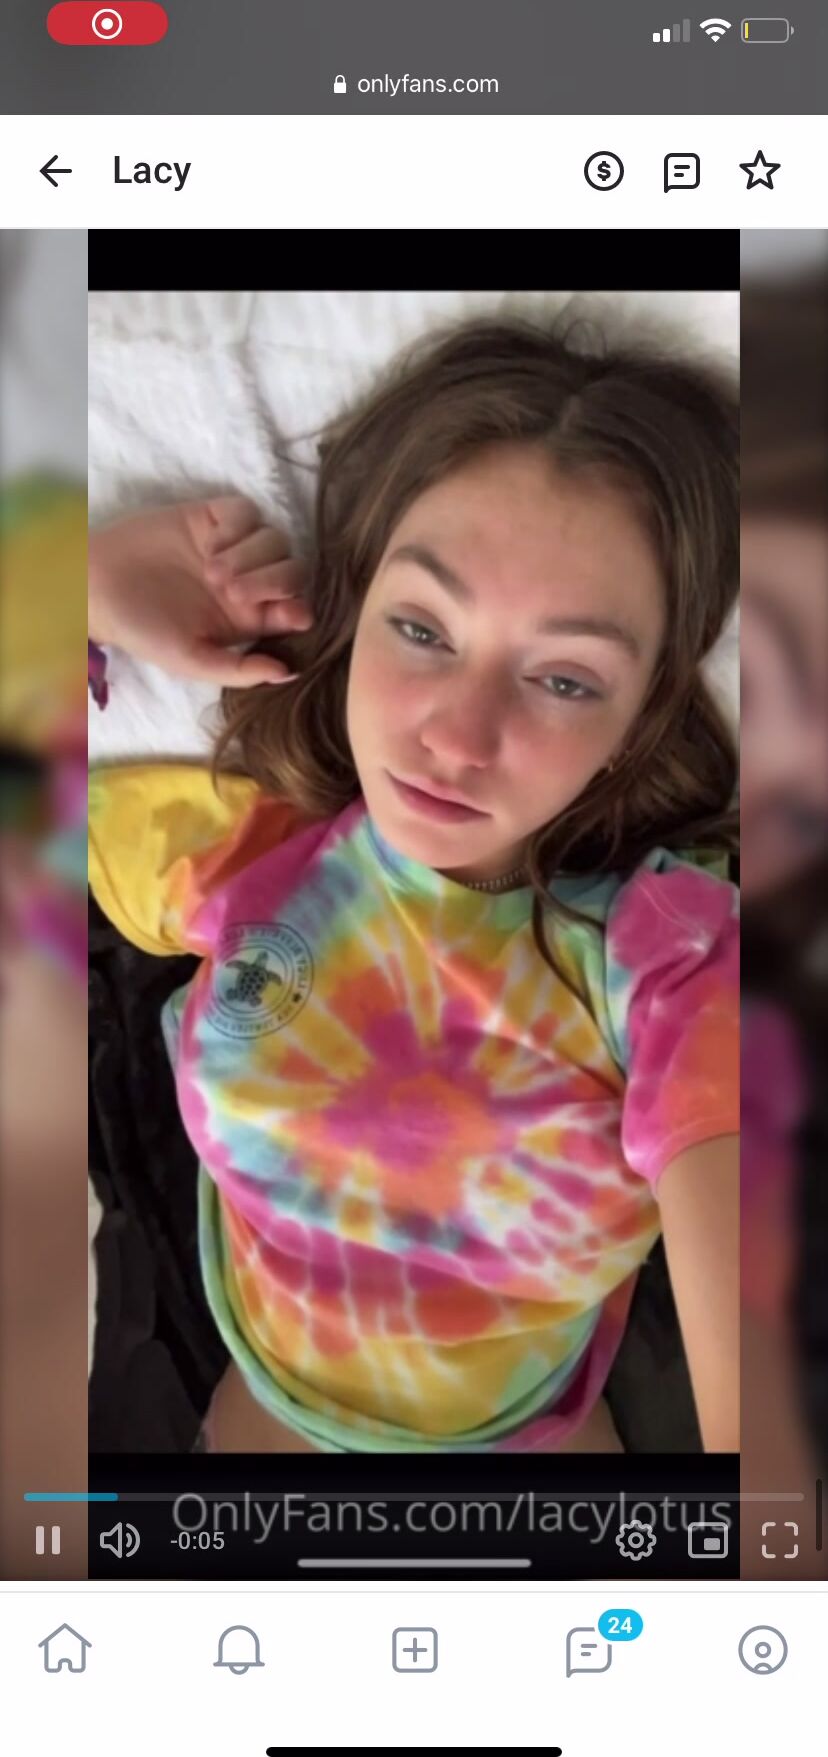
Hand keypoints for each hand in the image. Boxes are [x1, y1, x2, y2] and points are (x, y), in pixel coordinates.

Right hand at [89, 496, 312, 686]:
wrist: (98, 590)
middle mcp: (249, 581)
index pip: (297, 607)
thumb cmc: (145, 631)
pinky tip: (209, 545)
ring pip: (275, 540)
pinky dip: (237, 527)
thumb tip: (291, 674)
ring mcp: (234, 547)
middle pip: (293, 571)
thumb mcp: (192, 662)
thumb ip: (240, 670)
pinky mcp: (213, 517)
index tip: (285, 614)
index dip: (299, 608)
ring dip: (252, 556)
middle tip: (232, 592)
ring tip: (212, 573)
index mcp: (251, 618)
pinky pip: (247, 512)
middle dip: (274, 580)